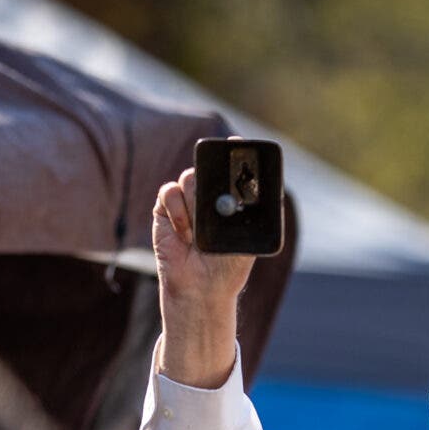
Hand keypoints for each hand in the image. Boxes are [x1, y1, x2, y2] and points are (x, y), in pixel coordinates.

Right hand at [150, 168, 255, 388]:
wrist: (202, 287)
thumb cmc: (229, 266)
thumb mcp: (249, 240)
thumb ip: (253, 216)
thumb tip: (263, 191)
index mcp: (232, 199)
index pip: (231, 167)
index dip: (233, 151)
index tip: (237, 142)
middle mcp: (209, 196)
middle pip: (208, 166)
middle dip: (213, 176)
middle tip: (220, 195)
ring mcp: (187, 200)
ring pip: (190, 178)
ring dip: (197, 204)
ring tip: (202, 234)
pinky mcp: (165, 209)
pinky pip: (169, 192)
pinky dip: (179, 211)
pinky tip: (187, 234)